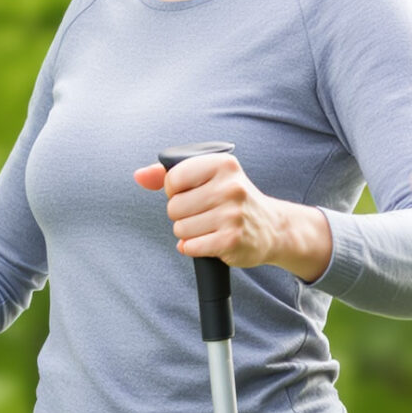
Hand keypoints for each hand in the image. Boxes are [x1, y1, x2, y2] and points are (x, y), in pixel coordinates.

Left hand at [132, 154, 330, 277]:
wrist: (272, 228)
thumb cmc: (232, 200)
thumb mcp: (207, 177)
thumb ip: (170, 174)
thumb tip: (139, 176)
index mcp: (223, 165)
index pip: (174, 178)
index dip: (175, 190)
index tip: (191, 193)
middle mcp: (231, 187)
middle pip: (174, 207)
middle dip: (182, 215)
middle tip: (203, 214)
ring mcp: (232, 215)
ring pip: (180, 229)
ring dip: (188, 233)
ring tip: (208, 227)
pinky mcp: (231, 240)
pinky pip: (191, 247)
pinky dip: (194, 248)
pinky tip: (210, 241)